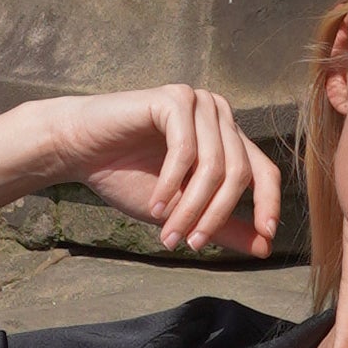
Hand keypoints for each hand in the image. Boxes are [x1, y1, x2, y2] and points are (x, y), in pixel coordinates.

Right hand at [36, 85, 285, 259]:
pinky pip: (185, 150)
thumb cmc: (128, 176)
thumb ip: (222, 224)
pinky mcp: (173, 99)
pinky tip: (155, 205)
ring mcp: (198, 102)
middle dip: (214, 216)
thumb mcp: (183, 209)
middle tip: (190, 245)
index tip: (266, 237)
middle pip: (238, 173)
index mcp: (228, 137)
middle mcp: (219, 114)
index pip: (263, 171)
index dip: (269, 204)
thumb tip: (265, 249)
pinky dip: (171, 184)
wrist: (79, 150)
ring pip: (214, 166)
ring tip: (168, 233)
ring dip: (190, 207)